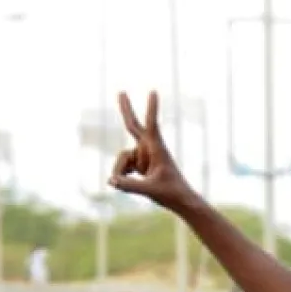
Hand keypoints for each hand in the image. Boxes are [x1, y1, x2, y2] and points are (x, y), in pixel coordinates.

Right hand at [108, 92, 195, 210]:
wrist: (179, 200)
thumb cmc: (171, 193)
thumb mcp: (150, 190)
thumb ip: (130, 186)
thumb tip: (111, 180)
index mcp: (157, 149)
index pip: (152, 124)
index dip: (152, 108)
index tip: (153, 91)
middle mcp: (149, 148)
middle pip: (133, 126)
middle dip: (126, 109)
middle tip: (121, 91)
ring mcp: (143, 155)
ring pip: (121, 157)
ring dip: (119, 170)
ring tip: (121, 183)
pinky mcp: (139, 163)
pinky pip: (122, 166)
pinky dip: (121, 175)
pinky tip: (125, 181)